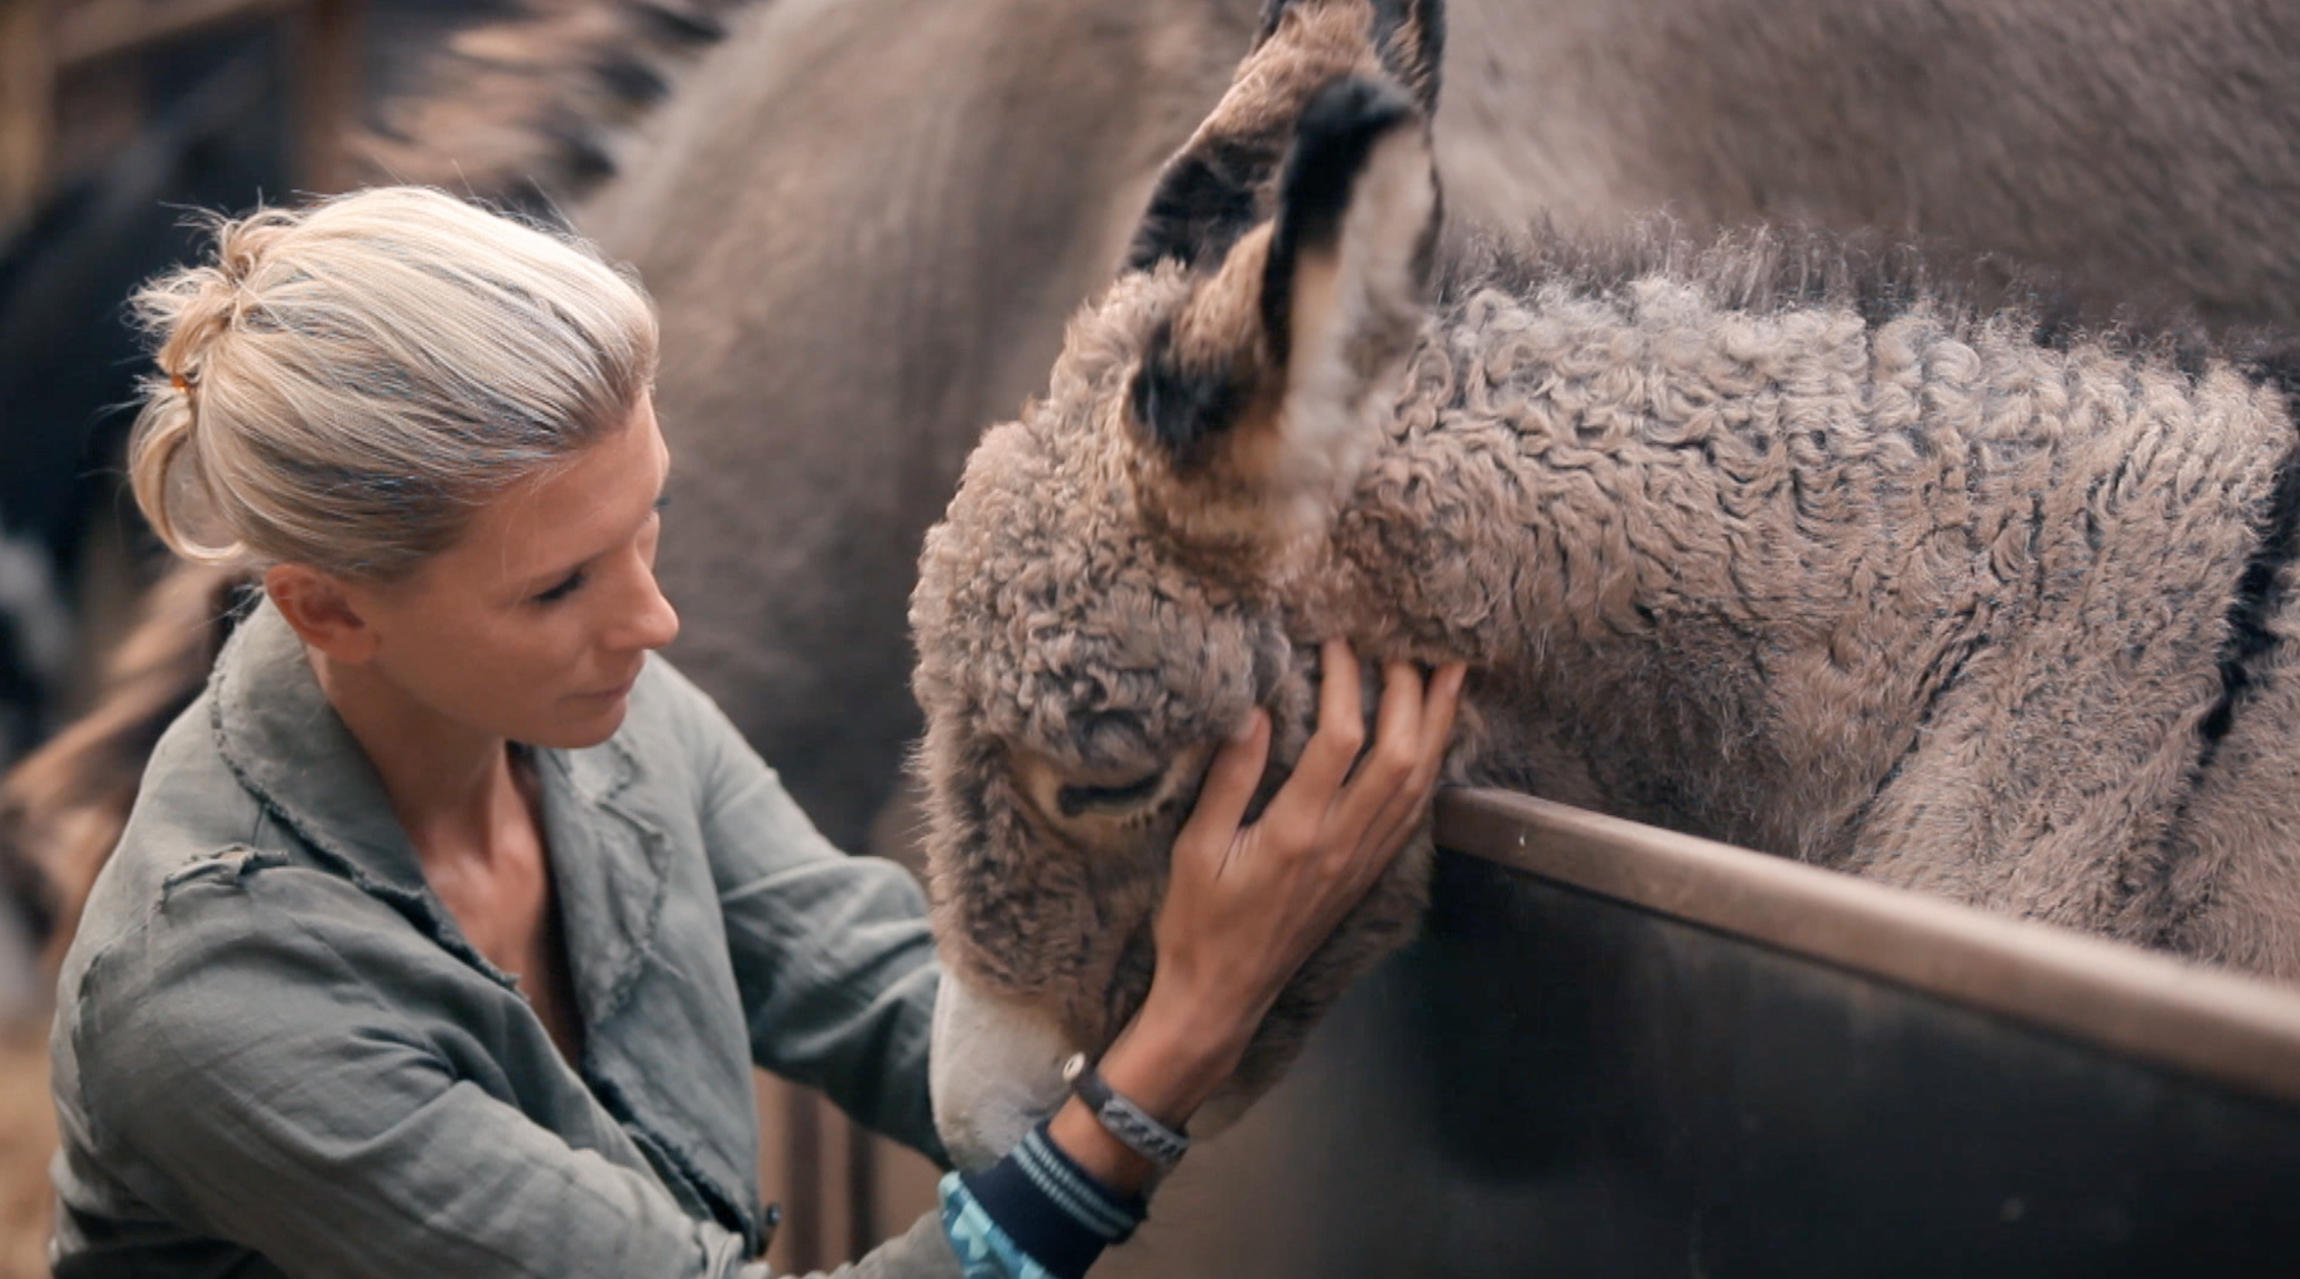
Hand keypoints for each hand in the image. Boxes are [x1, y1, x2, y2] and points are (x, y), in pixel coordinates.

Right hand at [1048, 640, 1464, 1191]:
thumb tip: (1256, 710)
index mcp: (1296, 833)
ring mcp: (1362, 861)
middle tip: (1404, 642)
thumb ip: (1230, 779)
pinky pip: (1415, 812)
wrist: (1224, 995)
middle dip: (1410, 693)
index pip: (1341, 741)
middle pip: (1401, 756)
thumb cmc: (1198, 922)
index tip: (1335, 640)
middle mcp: (1342, 844)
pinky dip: (1431, 766)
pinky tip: (1433, 738)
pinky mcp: (1368, 872)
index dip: (1346, 682)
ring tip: (1448, 674)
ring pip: (1420, 783)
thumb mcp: (1196, 849)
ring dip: (1438, 725)